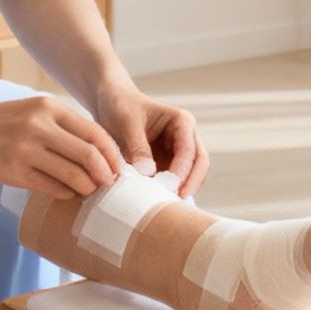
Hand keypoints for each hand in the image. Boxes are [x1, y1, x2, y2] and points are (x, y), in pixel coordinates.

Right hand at [0, 96, 123, 199]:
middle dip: (106, 174)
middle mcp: (40, 126)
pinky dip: (66, 193)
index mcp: (49, 107)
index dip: (112, 154)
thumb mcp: (33, 111)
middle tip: (109, 185)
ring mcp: (26, 149)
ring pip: (74, 175)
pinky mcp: (14, 171)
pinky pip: (52, 188)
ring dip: (88, 187)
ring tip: (89, 191)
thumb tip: (98, 153)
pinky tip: (66, 193)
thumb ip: (63, 126)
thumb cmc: (1, 121)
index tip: (118, 167)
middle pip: (90, 155)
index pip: (96, 133)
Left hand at [93, 82, 209, 197]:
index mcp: (182, 121)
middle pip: (199, 164)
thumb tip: (148, 173)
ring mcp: (177, 154)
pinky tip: (156, 202)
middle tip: (177, 200)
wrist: (111, 105)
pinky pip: (173, 182)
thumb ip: (138, 146)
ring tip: (165, 204)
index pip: (189, 148)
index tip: (172, 184)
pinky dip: (167, 192)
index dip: (184, 168)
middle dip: (191, 183)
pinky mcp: (166, 166)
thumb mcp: (127, 121)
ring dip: (181, 189)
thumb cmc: (122, 106)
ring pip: (190, 176)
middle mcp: (185, 138)